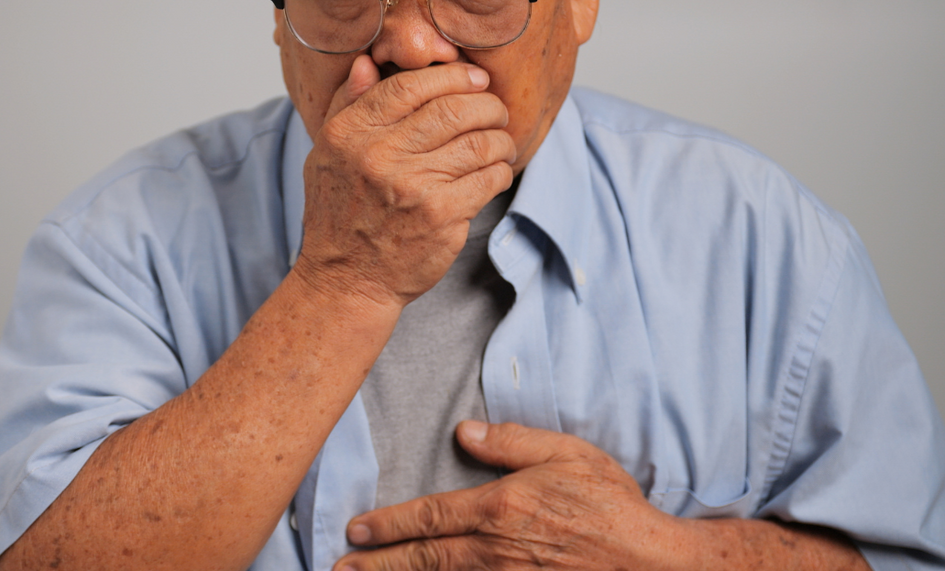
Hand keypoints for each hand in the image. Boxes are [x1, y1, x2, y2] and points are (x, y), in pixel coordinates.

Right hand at [292, 55, 516, 309]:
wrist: (346, 281)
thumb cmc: (338, 215)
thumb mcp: (326, 154)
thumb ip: (349, 105)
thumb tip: (369, 63)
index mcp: (350, 134)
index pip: (409, 86)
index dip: (451, 76)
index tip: (474, 78)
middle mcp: (379, 157)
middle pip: (453, 109)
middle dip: (486, 104)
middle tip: (495, 111)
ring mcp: (413, 187)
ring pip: (479, 142)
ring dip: (500, 139)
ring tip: (501, 143)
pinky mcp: (441, 217)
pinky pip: (488, 178)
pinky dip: (500, 171)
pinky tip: (496, 172)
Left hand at [334, 421, 680, 570]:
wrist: (649, 562)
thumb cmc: (610, 505)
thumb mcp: (566, 455)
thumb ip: (511, 443)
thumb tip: (463, 433)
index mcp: (498, 509)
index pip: (428, 517)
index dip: (387, 525)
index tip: (355, 531)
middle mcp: (493, 550)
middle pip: (422, 558)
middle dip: (375, 565)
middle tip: (339, 569)